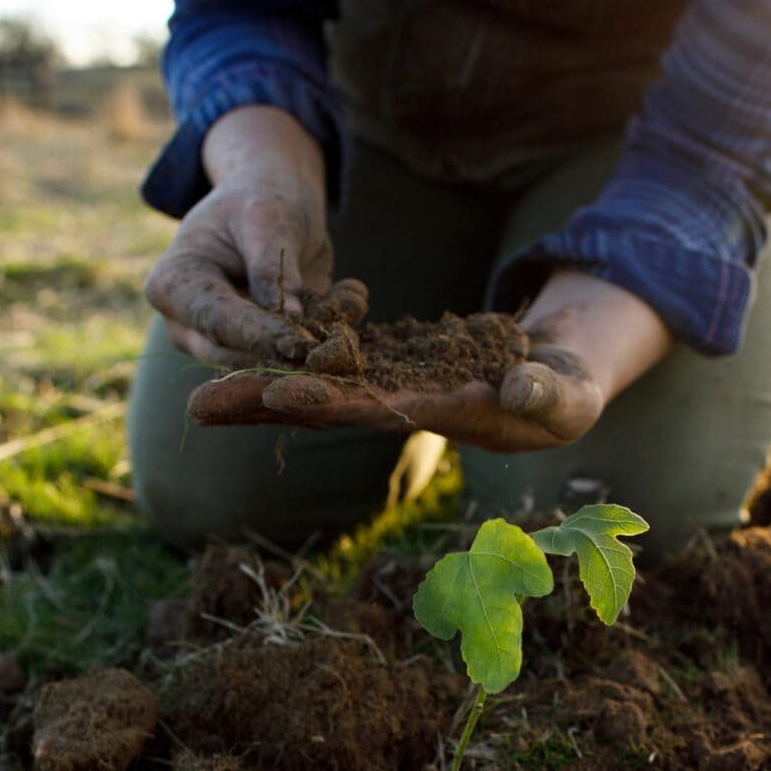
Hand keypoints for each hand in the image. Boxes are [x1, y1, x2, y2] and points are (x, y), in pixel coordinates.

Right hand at [144, 106, 332, 366]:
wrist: (271, 204)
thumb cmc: (258, 201)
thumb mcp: (265, 219)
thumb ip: (272, 267)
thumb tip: (290, 318)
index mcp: (173, 284)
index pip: (216, 321)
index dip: (260, 335)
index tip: (301, 342)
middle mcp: (188, 324)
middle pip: (235, 354)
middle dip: (287, 351)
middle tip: (334, 343)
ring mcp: (221, 342)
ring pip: (267, 364)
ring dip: (315, 340)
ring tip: (350, 294)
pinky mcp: (259, 349)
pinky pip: (293, 357)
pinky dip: (330, 330)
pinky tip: (351, 292)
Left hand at [187, 270, 673, 452]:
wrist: (563, 374)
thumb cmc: (574, 392)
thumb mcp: (573, 393)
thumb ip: (550, 392)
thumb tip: (517, 387)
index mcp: (445, 415)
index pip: (376, 410)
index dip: (328, 404)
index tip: (276, 397)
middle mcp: (404, 408)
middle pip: (323, 406)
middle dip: (263, 406)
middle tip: (196, 405)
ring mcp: (391, 386)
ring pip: (315, 386)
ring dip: (258, 387)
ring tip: (198, 387)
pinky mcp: (388, 364)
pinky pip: (328, 361)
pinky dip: (288, 359)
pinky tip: (242, 355)